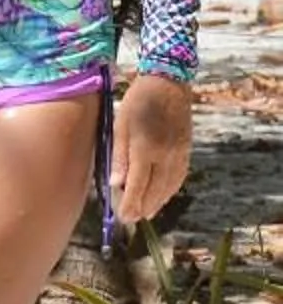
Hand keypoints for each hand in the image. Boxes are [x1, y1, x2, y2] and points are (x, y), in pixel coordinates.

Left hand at [109, 72, 192, 227]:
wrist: (168, 83)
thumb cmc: (137, 102)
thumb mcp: (119, 126)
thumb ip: (118, 156)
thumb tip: (115, 184)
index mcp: (146, 148)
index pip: (138, 184)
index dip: (130, 203)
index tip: (123, 217)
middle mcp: (166, 155)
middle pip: (155, 190)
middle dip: (143, 207)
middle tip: (131, 220)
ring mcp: (179, 153)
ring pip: (170, 186)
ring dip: (158, 202)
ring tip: (145, 214)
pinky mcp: (187, 150)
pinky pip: (179, 177)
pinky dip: (170, 190)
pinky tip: (162, 196)